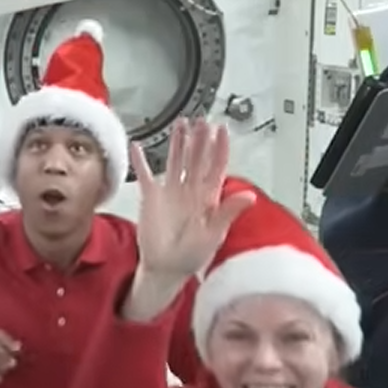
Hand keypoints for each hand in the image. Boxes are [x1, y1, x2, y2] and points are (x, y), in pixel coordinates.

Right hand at [130, 119, 254, 278]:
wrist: (165, 268)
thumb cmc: (191, 255)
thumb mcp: (214, 234)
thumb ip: (229, 212)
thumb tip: (249, 196)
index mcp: (208, 198)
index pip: (216, 166)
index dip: (219, 147)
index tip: (222, 129)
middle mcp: (191, 191)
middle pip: (196, 158)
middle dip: (199, 139)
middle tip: (201, 120)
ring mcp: (171, 193)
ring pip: (176, 161)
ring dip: (177, 143)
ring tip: (180, 124)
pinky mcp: (152, 199)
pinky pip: (145, 176)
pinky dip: (140, 161)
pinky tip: (137, 147)